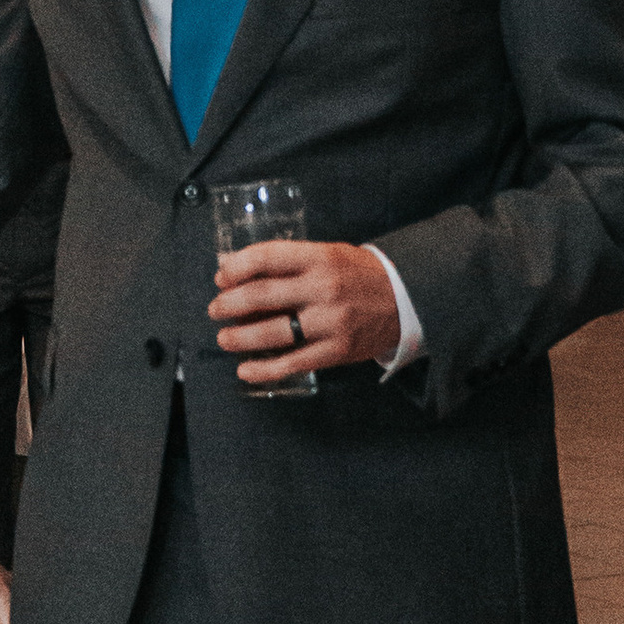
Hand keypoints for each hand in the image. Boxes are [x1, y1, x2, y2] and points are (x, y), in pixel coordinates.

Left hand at [210, 238, 399, 386]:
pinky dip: (263, 369)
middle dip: (229, 305)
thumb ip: (286, 261)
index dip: (235, 268)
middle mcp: (323, 289)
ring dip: (239, 337)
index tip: (221, 277)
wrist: (407, 297)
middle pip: (261, 296)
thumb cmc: (359, 274)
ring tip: (225, 338)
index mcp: (319, 258)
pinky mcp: (337, 351)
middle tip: (216, 310)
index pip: (265, 258)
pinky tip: (245, 369)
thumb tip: (234, 268)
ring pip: (272, 333)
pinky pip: (292, 363)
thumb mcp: (327, 254)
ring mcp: (330, 322)